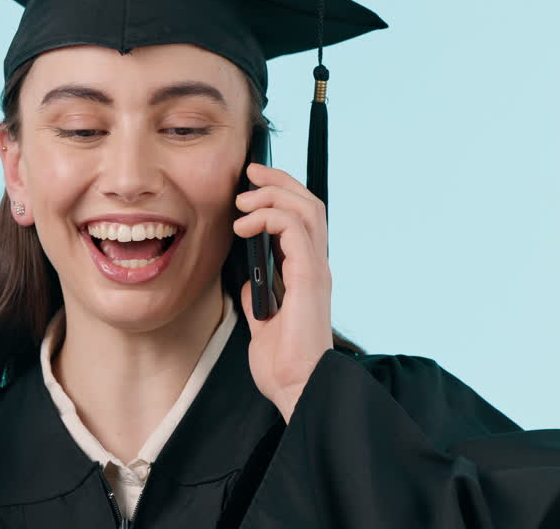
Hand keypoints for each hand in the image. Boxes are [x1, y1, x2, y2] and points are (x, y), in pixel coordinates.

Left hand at [233, 162, 333, 423]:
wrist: (296, 389)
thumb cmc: (283, 364)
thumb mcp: (263, 322)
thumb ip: (261, 297)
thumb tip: (250, 280)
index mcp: (307, 274)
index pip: (302, 219)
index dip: (280, 194)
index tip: (251, 184)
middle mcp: (316, 266)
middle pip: (309, 204)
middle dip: (279, 180)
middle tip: (250, 171)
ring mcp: (316, 270)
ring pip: (306, 209)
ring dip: (272, 195)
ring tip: (242, 202)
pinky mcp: (309, 278)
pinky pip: (295, 229)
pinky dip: (270, 217)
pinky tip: (245, 226)